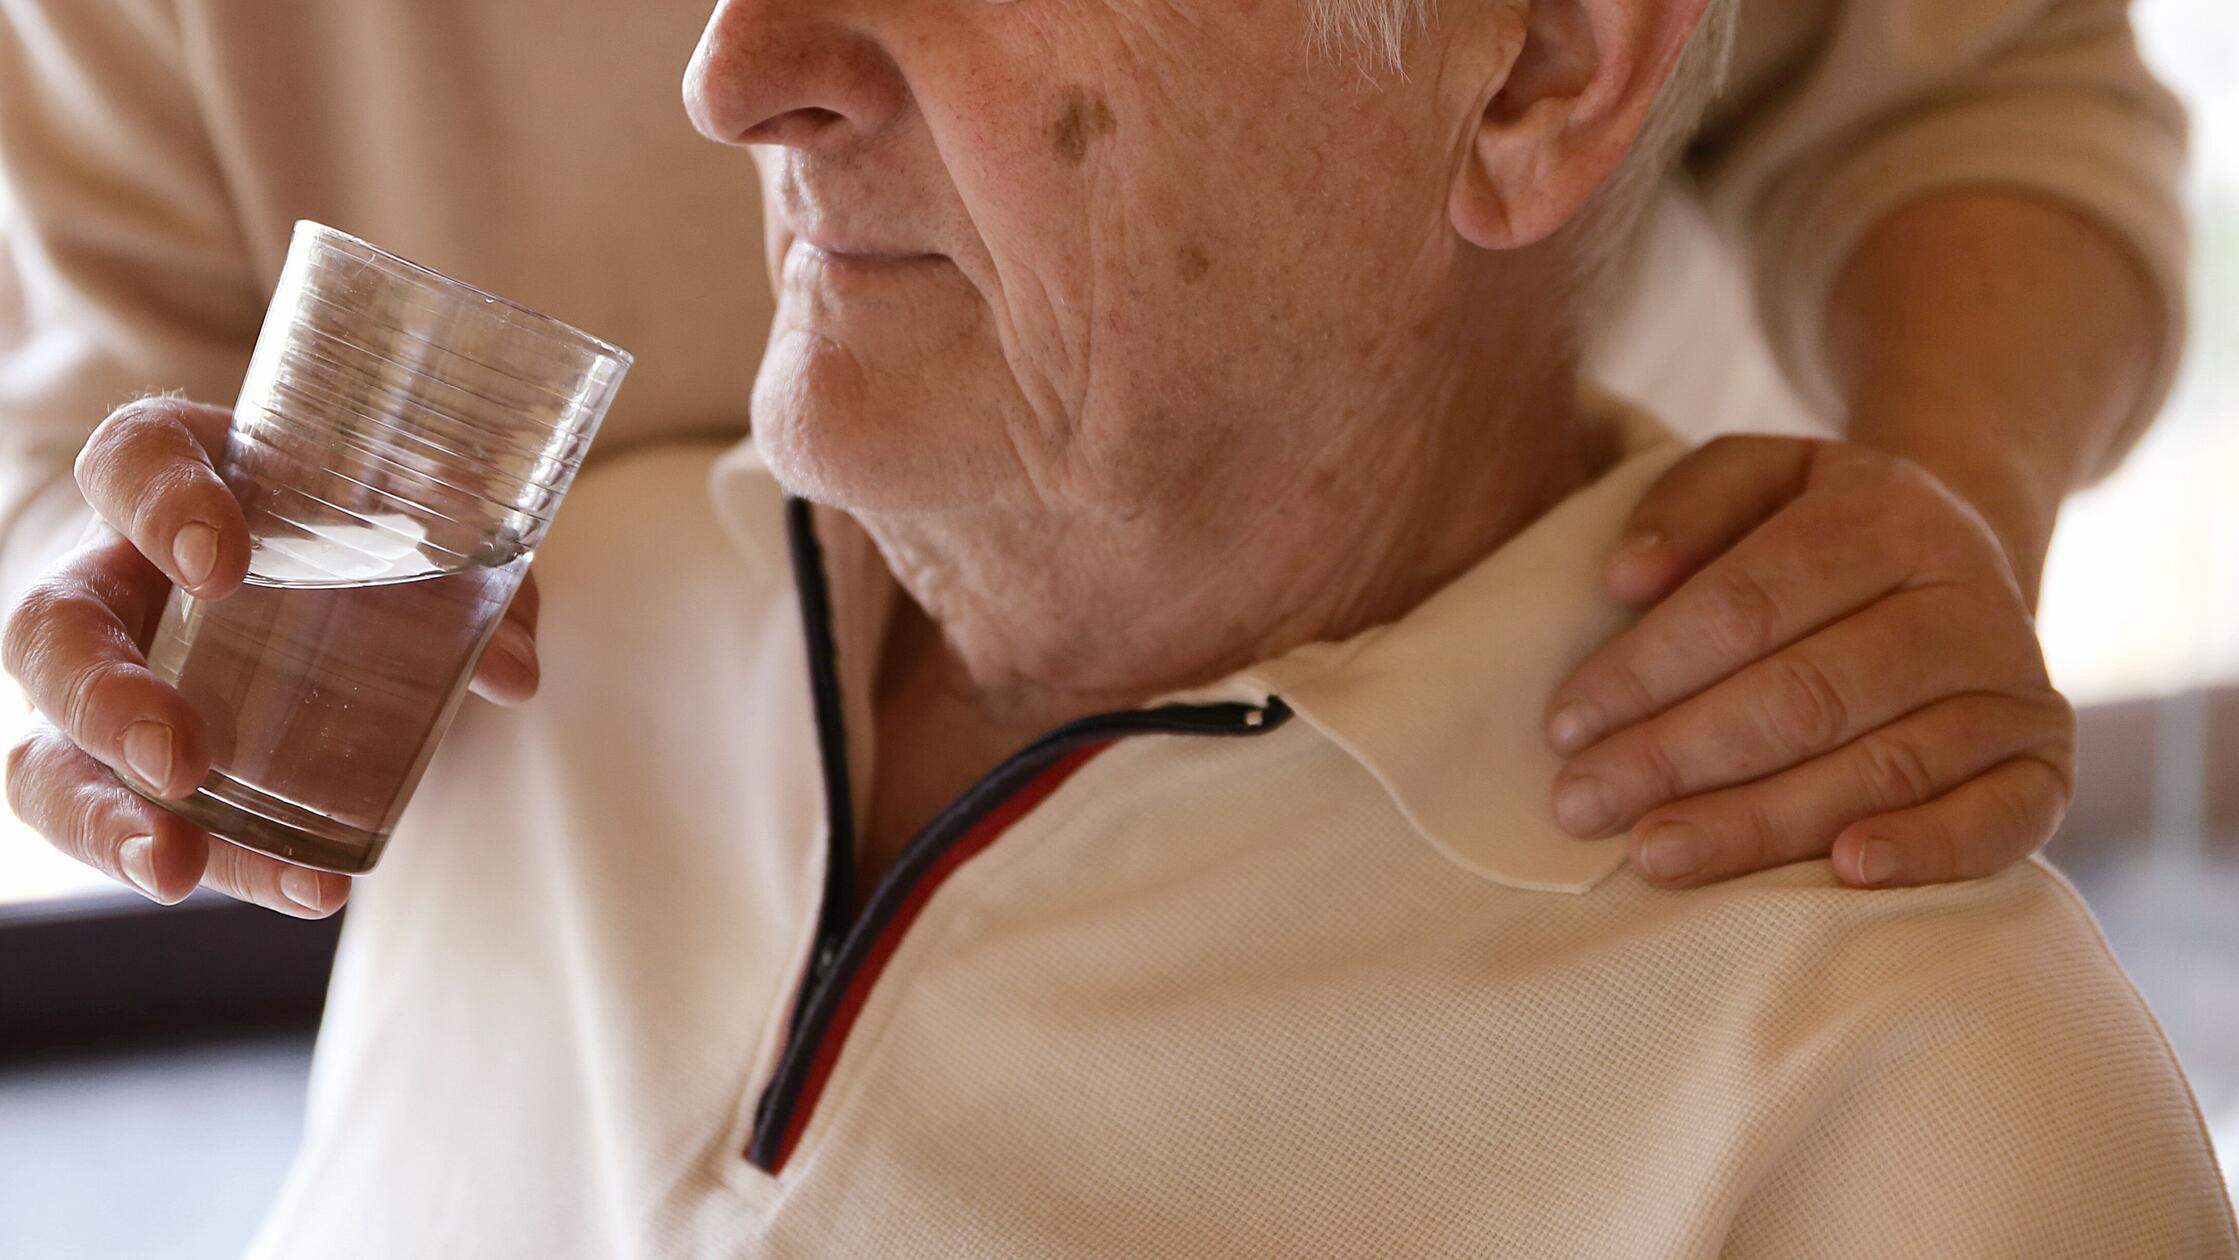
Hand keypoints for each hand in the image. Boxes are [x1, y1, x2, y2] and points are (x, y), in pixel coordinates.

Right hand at [1, 397, 542, 914]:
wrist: (345, 565)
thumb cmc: (365, 517)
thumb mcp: (424, 515)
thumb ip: (469, 561)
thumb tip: (512, 670)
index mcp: (179, 477)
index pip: (130, 462)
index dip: (154, 502)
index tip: (216, 560)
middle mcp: (114, 579)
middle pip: (52, 632)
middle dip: (104, 700)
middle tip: (179, 760)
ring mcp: (107, 686)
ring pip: (49, 757)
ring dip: (106, 821)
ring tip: (178, 868)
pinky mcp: (134, 772)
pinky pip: (137, 828)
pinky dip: (225, 865)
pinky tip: (306, 889)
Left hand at [1543, 435, 2074, 887]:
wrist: (1959, 571)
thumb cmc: (1815, 536)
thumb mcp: (1757, 480)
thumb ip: (1687, 506)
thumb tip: (1625, 577)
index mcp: (1888, 515)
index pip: (1746, 604)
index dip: (1646, 670)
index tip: (1563, 727)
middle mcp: (1967, 598)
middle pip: (1804, 694)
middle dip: (1678, 756)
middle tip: (1582, 807)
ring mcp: (2016, 687)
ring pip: (1880, 765)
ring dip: (1760, 821)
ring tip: (1654, 856)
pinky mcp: (2046, 767)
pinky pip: (1997, 820)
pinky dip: (1927, 850)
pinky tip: (1845, 874)